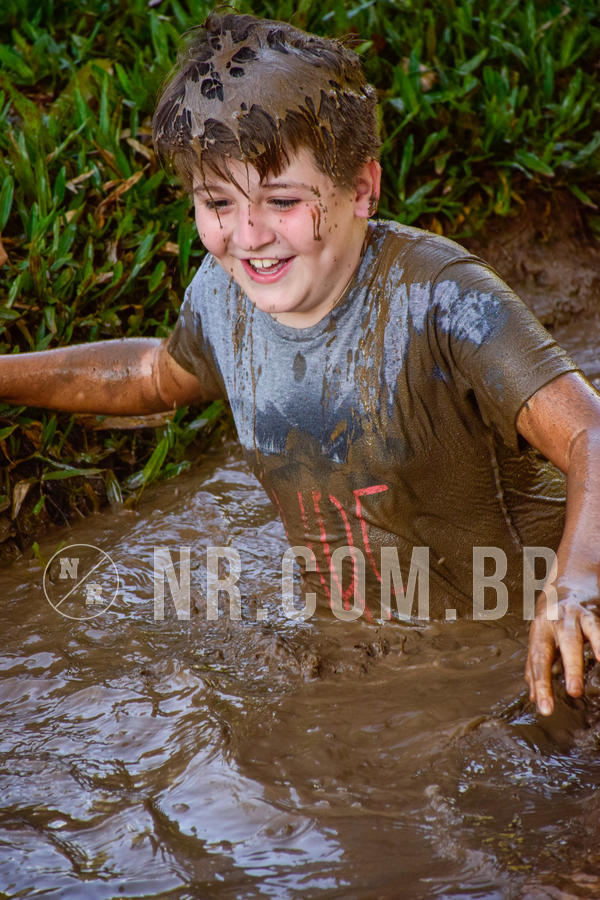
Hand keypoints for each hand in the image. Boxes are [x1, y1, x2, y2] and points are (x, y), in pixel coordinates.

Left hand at [526, 588, 599, 715]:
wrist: (573, 575)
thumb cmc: (555, 612)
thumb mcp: (542, 634)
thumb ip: (537, 664)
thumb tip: (533, 695)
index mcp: (539, 630)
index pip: (537, 661)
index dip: (540, 685)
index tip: (545, 709)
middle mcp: (553, 622)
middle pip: (552, 650)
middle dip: (556, 676)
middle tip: (562, 700)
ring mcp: (572, 616)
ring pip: (574, 640)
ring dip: (575, 665)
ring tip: (577, 689)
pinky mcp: (591, 612)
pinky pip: (597, 629)